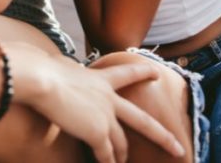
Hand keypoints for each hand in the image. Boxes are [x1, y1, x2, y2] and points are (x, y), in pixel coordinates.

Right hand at [11, 44, 184, 162]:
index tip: (156, 72)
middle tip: (178, 149)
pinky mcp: (97, 132)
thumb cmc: (42, 70)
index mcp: (100, 79)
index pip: (127, 74)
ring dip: (122, 156)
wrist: (42, 80)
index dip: (143, 73)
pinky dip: (107, 162)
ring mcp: (105, 116)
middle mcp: (108, 97)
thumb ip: (66, 71)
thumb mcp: (60, 66)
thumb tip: (57, 67)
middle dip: (162, 137)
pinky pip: (105, 154)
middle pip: (142, 120)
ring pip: (122, 143)